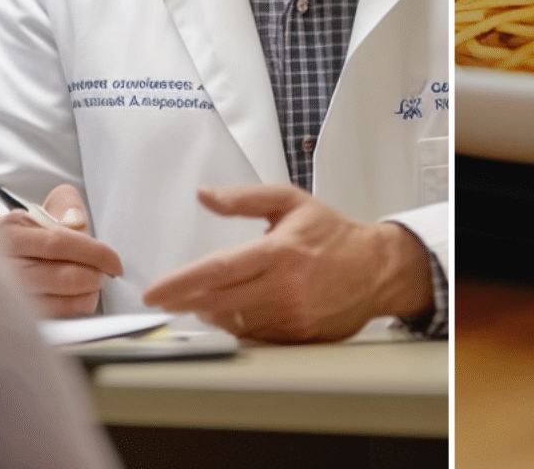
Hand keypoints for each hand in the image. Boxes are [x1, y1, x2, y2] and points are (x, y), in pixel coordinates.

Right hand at [0, 183, 123, 317]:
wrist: (11, 258)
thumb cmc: (33, 236)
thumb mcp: (47, 210)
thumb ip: (65, 207)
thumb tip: (75, 222)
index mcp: (7, 230)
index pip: (58, 241)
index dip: (93, 252)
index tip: (113, 261)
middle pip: (59, 275)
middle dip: (90, 276)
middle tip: (102, 274)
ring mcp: (3, 291)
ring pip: (54, 300)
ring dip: (84, 294)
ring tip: (93, 285)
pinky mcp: (11, 312)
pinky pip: (50, 315)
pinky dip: (72, 308)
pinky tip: (82, 300)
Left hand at [141, 184, 432, 343]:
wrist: (378, 269)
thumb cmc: (334, 235)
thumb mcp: (292, 203)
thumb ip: (246, 198)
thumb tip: (205, 195)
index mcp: (280, 252)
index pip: (219, 270)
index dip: (181, 282)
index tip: (155, 292)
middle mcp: (284, 287)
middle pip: (217, 302)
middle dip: (185, 302)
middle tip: (167, 299)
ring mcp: (291, 316)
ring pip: (233, 321)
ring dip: (213, 311)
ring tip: (209, 299)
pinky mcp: (298, 337)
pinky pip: (254, 335)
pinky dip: (239, 324)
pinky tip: (239, 309)